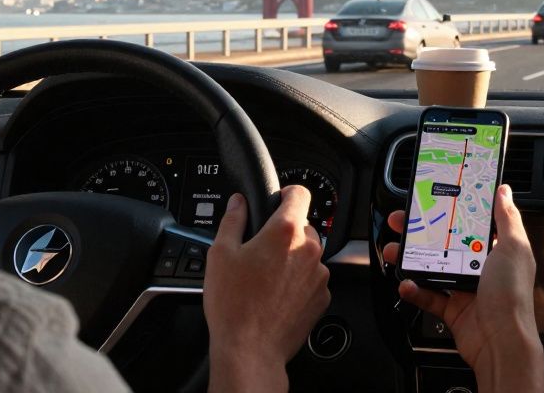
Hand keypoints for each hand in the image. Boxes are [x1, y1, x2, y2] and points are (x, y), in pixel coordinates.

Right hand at [204, 187, 330, 391]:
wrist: (250, 349)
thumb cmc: (234, 305)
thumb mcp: (220, 254)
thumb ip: (232, 220)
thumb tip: (238, 202)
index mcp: (285, 231)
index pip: (300, 193)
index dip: (287, 194)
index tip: (279, 200)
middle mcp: (309, 249)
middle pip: (302, 226)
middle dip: (283, 234)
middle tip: (260, 252)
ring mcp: (319, 274)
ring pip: (308, 253)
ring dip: (292, 259)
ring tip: (266, 279)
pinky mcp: (323, 296)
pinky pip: (312, 278)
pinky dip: (299, 282)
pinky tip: (276, 295)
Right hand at [382, 185, 543, 392]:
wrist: (502, 342)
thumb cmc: (511, 295)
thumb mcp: (514, 247)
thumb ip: (507, 218)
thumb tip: (504, 191)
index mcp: (497, 250)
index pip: (471, 224)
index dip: (451, 211)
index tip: (433, 200)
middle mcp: (482, 268)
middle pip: (446, 244)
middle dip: (422, 232)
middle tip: (402, 223)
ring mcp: (466, 290)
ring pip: (433, 268)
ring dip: (412, 259)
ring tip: (394, 251)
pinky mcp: (453, 310)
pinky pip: (429, 297)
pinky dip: (415, 291)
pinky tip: (405, 283)